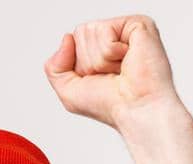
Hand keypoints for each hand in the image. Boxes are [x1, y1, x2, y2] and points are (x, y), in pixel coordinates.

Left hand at [43, 15, 182, 130]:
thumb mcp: (69, 91)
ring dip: (101, 59)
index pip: (72, 40)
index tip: (100, 80)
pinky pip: (105, 30)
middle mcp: (114, 36)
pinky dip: (111, 52)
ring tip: (120, 70)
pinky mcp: (138, 24)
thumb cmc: (110, 105)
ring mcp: (126, 29)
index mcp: (100, 49)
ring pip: (90, 31)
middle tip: (112, 75)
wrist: (136, 111)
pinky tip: (127, 61)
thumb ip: (54, 66)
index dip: (80, 65)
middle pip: (80, 33)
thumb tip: (67, 37)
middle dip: (89, 61)